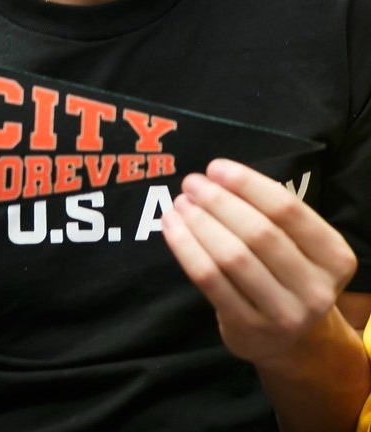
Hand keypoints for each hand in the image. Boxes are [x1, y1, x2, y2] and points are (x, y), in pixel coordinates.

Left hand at [161, 157, 357, 369]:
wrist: (286, 338)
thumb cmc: (282, 271)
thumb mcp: (294, 243)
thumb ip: (266, 211)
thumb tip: (216, 176)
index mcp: (334, 257)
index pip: (288, 210)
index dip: (247, 184)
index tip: (215, 167)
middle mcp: (317, 289)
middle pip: (259, 233)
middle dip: (218, 201)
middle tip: (191, 183)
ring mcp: (286, 315)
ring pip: (233, 257)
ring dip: (199, 223)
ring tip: (180, 203)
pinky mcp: (250, 329)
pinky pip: (210, 280)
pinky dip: (185, 247)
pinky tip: (171, 226)